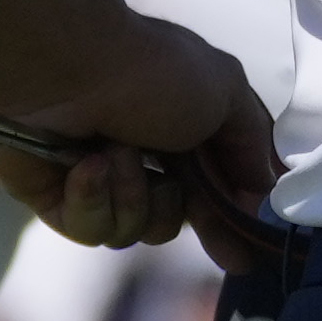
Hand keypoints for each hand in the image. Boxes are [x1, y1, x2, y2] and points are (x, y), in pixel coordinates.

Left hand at [0, 19, 288, 279]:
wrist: (65, 66)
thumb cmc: (150, 72)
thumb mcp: (227, 92)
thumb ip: (252, 144)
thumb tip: (262, 190)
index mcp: (183, 134)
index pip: (215, 193)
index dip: (229, 222)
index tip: (245, 254)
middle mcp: (145, 160)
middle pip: (174, 221)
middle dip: (176, 206)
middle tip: (170, 184)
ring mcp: (100, 183)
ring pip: (133, 231)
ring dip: (131, 193)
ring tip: (116, 151)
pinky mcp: (59, 201)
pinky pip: (91, 229)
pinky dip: (93, 197)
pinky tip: (86, 165)